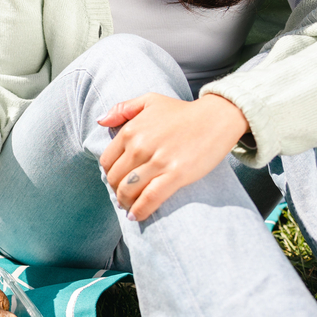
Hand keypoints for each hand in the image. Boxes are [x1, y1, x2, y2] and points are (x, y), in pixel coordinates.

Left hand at [99, 93, 248, 221]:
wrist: (216, 118)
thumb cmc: (182, 111)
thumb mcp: (149, 100)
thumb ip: (122, 109)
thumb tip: (100, 121)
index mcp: (131, 130)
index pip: (107, 161)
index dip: (110, 175)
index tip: (117, 181)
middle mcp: (140, 146)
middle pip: (116, 179)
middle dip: (116, 191)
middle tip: (124, 197)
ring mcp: (158, 161)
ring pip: (129, 190)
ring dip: (126, 203)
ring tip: (129, 208)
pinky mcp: (176, 174)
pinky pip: (150, 198)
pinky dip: (140, 210)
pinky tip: (137, 216)